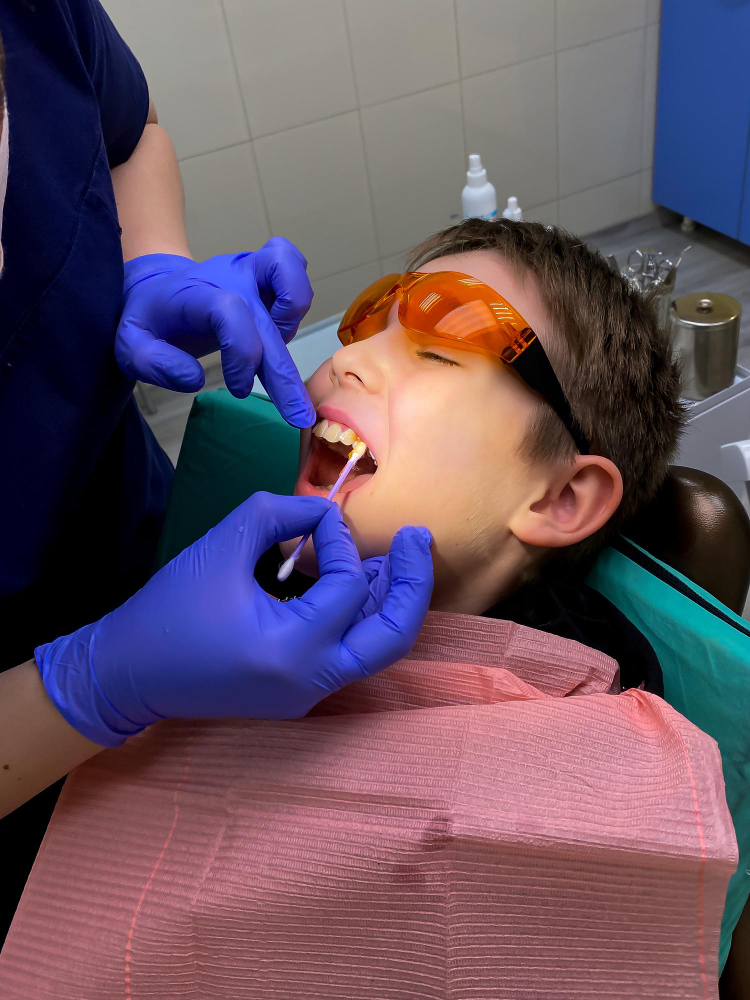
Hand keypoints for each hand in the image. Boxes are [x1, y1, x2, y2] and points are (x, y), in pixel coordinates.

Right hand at [35, 494, 433, 746]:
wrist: (128, 673)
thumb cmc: (169, 609)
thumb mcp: (224, 543)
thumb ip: (281, 513)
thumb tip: (327, 513)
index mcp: (292, 650)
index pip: (348, 587)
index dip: (341, 543)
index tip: (321, 520)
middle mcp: (311, 682)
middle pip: (393, 638)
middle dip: (414, 584)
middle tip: (420, 540)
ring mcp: (308, 695)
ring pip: (376, 650)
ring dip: (390, 601)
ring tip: (396, 558)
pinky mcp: (299, 694)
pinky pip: (348, 654)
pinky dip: (361, 618)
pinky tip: (363, 584)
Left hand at [115, 238, 315, 426]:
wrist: (157, 287)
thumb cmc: (150, 320)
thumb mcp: (131, 346)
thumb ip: (153, 364)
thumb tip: (194, 379)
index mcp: (197, 296)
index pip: (232, 313)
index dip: (242, 354)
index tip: (238, 389)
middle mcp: (230, 279)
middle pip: (270, 319)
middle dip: (286, 373)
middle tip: (298, 416)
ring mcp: (250, 270)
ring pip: (292, 283)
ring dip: (290, 327)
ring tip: (270, 355)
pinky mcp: (265, 270)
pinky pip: (294, 265)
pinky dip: (296, 299)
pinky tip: (278, 328)